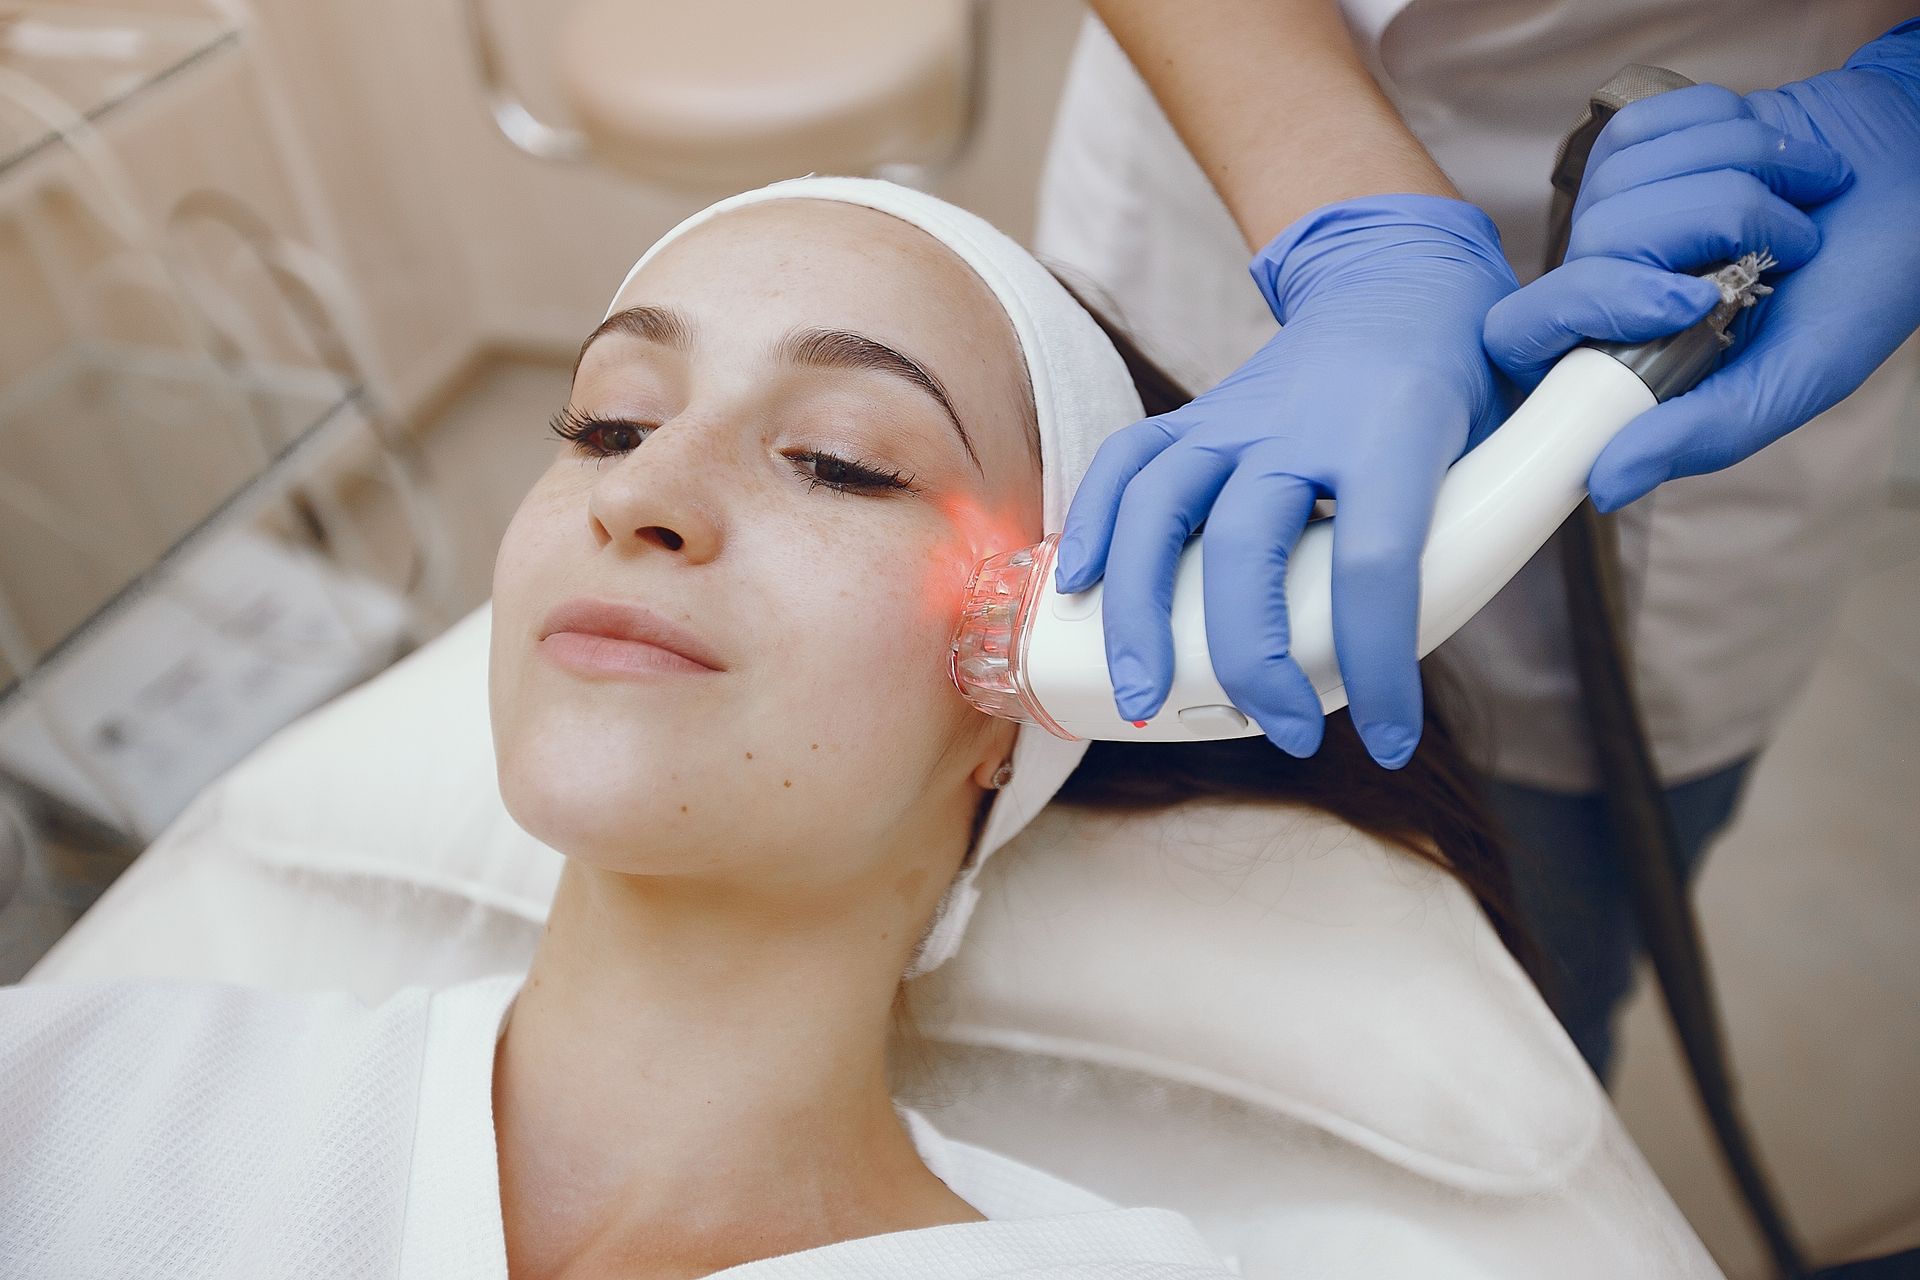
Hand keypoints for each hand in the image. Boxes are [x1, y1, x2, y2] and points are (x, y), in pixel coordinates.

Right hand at [1053, 194, 1515, 767]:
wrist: (1396, 284)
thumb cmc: (1451, 385)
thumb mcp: (1493, 451)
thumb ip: (1465, 548)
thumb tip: (1421, 665)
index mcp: (1394, 431)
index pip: (1376, 563)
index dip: (1379, 663)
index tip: (1390, 737)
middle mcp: (1300, 421)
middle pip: (1246, 547)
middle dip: (1250, 659)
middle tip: (1278, 731)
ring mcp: (1234, 417)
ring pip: (1160, 507)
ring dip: (1139, 611)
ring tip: (1144, 695)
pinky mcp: (1193, 420)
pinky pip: (1124, 466)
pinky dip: (1094, 528)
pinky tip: (1080, 590)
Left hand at [1486, 20, 1919, 512]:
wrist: (1913, 177)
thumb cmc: (1863, 286)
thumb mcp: (1800, 374)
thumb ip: (1703, 431)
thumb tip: (1601, 484)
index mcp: (1618, 353)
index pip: (1517, 335)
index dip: (1592, 307)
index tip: (1689, 302)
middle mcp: (1602, 282)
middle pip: (1594, 243)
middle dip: (1713, 227)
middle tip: (1784, 249)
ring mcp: (1613, 206)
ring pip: (1622, 179)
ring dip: (1738, 179)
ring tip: (1792, 209)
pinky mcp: (1637, 143)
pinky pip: (1645, 125)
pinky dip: (1727, 132)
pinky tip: (1770, 161)